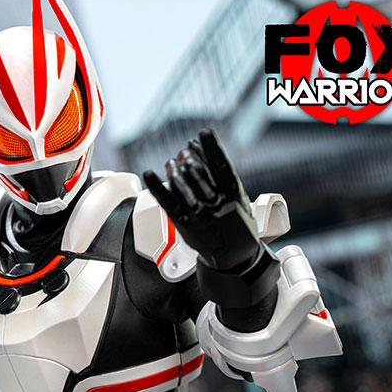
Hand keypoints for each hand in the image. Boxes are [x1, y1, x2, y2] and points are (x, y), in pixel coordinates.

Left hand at [143, 129, 259, 270]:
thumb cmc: (237, 224)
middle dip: (188, 158)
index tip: (203, 133)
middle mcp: (216, 205)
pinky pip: (167, 203)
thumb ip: (221, 175)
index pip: (222, 167)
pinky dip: (157, 187)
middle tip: (183, 153)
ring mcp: (199, 215)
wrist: (234, 258)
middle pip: (197, 174)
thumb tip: (198, 147)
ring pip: (181, 185)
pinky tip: (150, 174)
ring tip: (172, 162)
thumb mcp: (241, 199)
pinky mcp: (184, 225)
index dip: (211, 148)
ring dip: (174, 169)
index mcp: (234, 196)